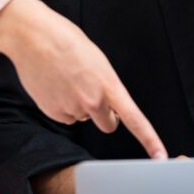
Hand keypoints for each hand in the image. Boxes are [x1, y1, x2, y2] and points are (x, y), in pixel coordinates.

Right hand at [0, 0, 167, 159]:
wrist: (33, 37)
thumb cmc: (66, 41)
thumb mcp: (98, 61)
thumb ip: (106, 86)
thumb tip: (106, 103)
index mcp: (108, 86)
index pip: (135, 120)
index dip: (150, 140)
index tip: (160, 156)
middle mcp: (91, 101)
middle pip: (108, 125)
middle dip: (104, 115)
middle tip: (92, 92)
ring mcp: (71, 108)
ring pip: (83, 117)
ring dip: (78, 105)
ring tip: (67, 80)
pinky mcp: (52, 112)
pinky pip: (65, 116)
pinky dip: (61, 105)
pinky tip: (55, 86)